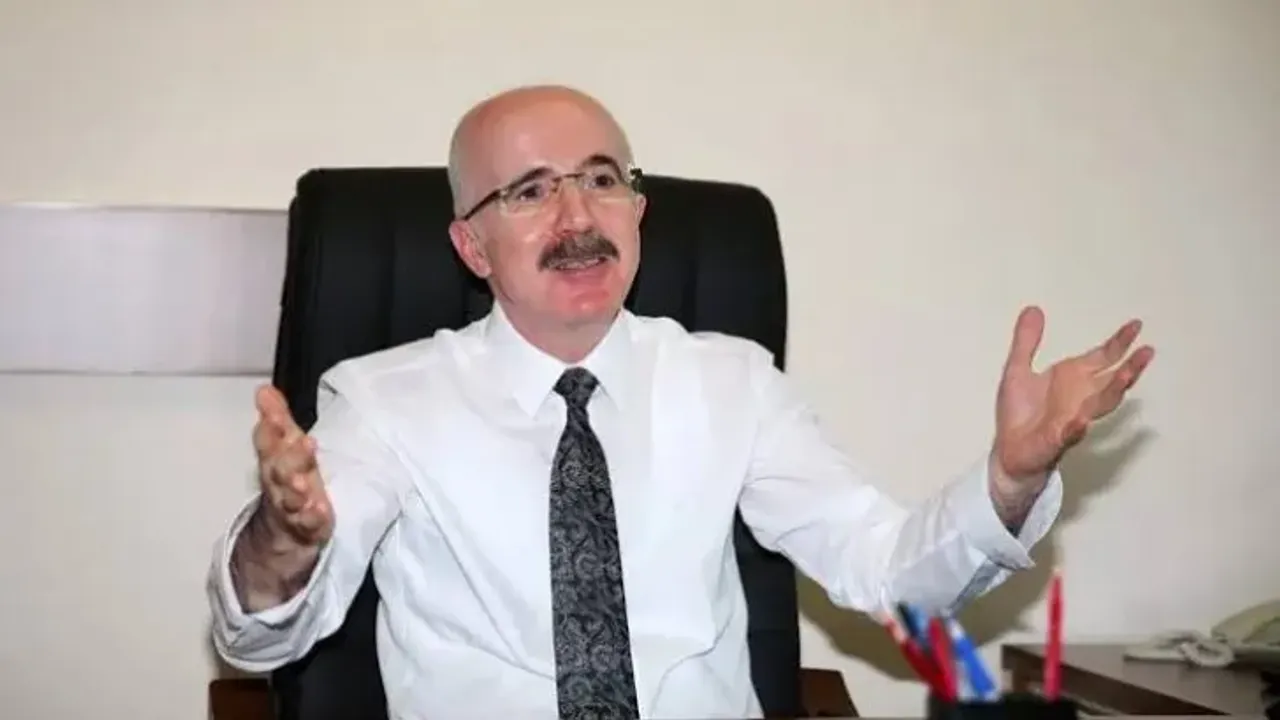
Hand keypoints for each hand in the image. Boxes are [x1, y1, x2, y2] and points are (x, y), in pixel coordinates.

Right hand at [251, 385, 332, 547]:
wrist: (285, 524)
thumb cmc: (288, 474)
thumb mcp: (286, 444)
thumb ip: (278, 418)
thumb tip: (264, 388)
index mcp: (274, 458)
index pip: (267, 442)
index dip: (269, 429)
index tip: (272, 415)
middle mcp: (278, 481)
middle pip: (280, 469)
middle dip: (290, 456)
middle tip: (305, 442)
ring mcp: (291, 505)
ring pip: (290, 498)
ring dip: (295, 490)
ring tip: (302, 484)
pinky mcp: (307, 525)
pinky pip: (308, 522)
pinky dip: (312, 517)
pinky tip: (320, 511)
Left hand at [994, 306, 1153, 483]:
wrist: (1009, 451)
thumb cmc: (1019, 413)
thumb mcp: (1017, 369)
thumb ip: (1026, 341)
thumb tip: (1033, 308)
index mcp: (1072, 379)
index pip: (1103, 357)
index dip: (1119, 342)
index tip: (1136, 325)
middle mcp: (1080, 398)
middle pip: (1112, 381)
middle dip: (1129, 367)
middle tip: (1146, 352)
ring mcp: (1073, 419)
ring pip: (1100, 406)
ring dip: (1113, 392)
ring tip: (1125, 376)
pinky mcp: (1057, 440)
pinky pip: (1070, 434)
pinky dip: (1076, 427)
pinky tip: (1081, 421)